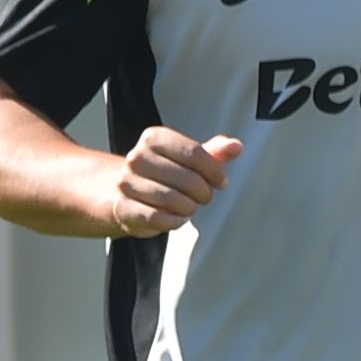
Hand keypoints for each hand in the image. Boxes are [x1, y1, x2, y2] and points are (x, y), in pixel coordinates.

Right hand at [109, 128, 237, 234]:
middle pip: (187, 179)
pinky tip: (176, 217)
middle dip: (203, 193)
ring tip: (188, 206)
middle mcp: (137, 157)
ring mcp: (127, 183)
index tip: (220, 182)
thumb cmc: (165, 174)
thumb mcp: (190, 159)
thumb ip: (215, 152)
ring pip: (173, 200)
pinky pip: (158, 219)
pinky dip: (174, 221)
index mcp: (154, 138)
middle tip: (203, 197)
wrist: (129, 194)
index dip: (214, 172)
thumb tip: (236, 146)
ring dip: (189, 208)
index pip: (195, 153)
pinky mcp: (123, 207)